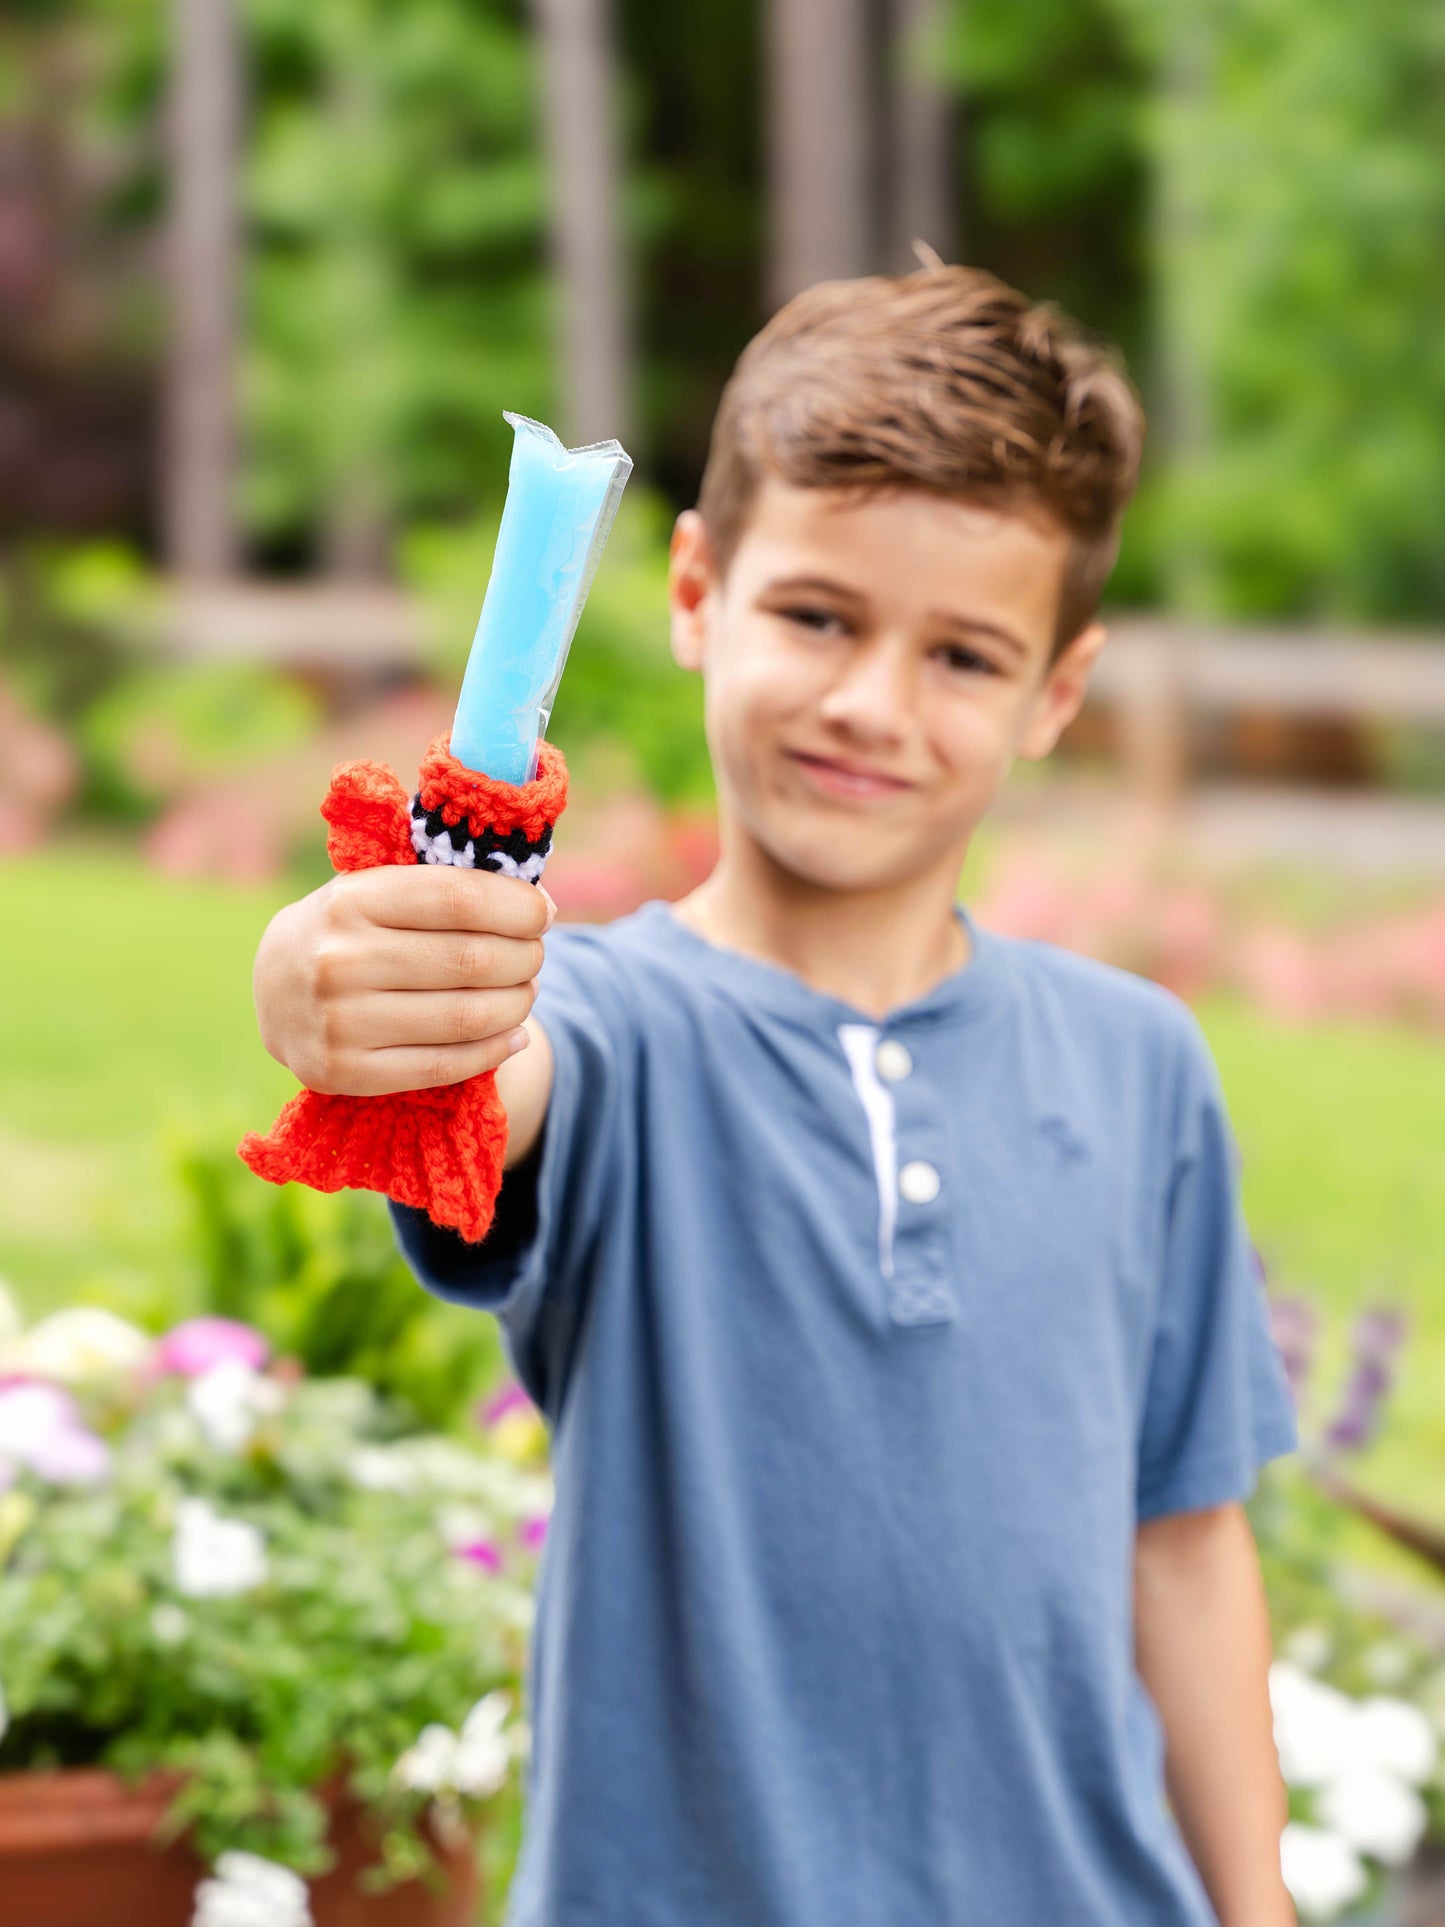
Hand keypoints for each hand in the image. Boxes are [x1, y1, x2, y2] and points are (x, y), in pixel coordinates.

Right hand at [253, 863, 554, 1095]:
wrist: (274, 991)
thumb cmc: (350, 929)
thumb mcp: (374, 889)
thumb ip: (442, 885)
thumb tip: (539, 902)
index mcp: (351, 899)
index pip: (460, 899)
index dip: (517, 908)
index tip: (544, 912)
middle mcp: (340, 960)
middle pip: (472, 960)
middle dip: (525, 957)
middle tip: (535, 956)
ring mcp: (339, 1021)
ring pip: (466, 1016)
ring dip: (516, 1004)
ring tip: (525, 992)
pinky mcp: (343, 1072)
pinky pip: (443, 1066)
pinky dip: (493, 1050)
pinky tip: (513, 1035)